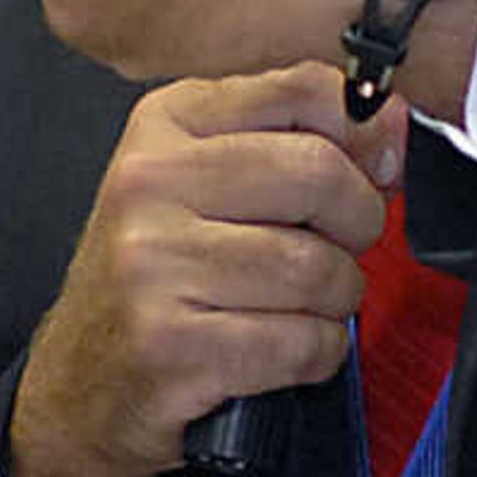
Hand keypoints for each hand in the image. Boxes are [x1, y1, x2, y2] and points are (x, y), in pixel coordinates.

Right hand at [5, 64, 398, 476]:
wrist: (81, 387)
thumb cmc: (157, 282)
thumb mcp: (206, 185)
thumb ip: (295, 141)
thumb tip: (394, 122)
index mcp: (164, 126)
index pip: (305, 89)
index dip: (364, 135)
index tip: (369, 172)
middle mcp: (148, 183)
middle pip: (320, 174)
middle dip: (357, 225)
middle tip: (335, 251)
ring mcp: (153, 264)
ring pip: (318, 268)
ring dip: (335, 301)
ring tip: (298, 307)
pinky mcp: (171, 342)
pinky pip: (302, 342)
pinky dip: (314, 355)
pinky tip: (279, 351)